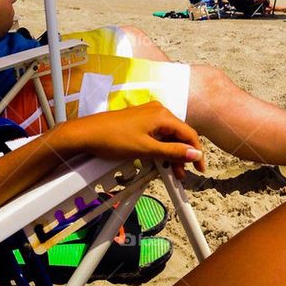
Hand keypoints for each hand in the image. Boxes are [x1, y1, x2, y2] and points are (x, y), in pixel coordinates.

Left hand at [52, 102, 205, 180]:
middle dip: (182, 155)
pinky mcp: (139, 121)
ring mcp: (148, 116)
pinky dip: (160, 149)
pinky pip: (157, 135)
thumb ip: (172, 152)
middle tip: (181, 174)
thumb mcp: (146, 149)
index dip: (196, 152)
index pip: (189, 133)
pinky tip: (158, 161)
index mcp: (162, 115)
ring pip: (167, 136)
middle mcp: (158, 111)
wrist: (86, 134)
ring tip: (170, 172)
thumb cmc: (113, 139)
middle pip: (178, 135)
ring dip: (170, 154)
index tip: (199, 167)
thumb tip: (194, 154)